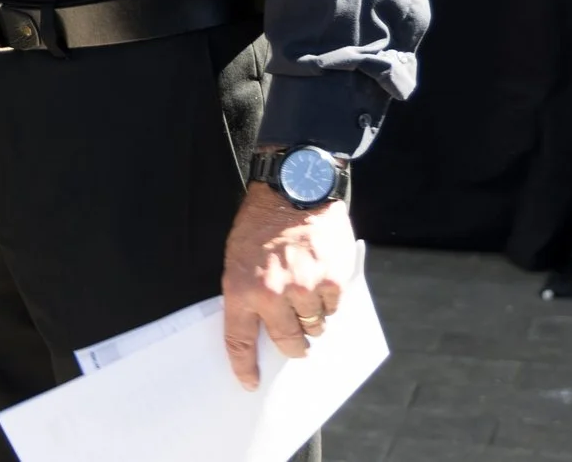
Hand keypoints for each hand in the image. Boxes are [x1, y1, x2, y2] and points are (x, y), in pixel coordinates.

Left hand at [221, 183, 355, 389]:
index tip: (250, 382)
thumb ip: (248, 293)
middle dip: (293, 344)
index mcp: (241, 289)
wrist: (293, 188)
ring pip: (315, 328)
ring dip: (313, 318)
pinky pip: (334, 308)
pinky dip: (330, 299)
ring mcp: (304, 289)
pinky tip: (322, 277)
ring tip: (307, 292)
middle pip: (288, 343)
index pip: (239, 340)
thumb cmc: (261, 222)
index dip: (244, 366)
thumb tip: (260, 328)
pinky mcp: (332, 281)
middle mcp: (272, 294)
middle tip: (295, 339)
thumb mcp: (237, 257)